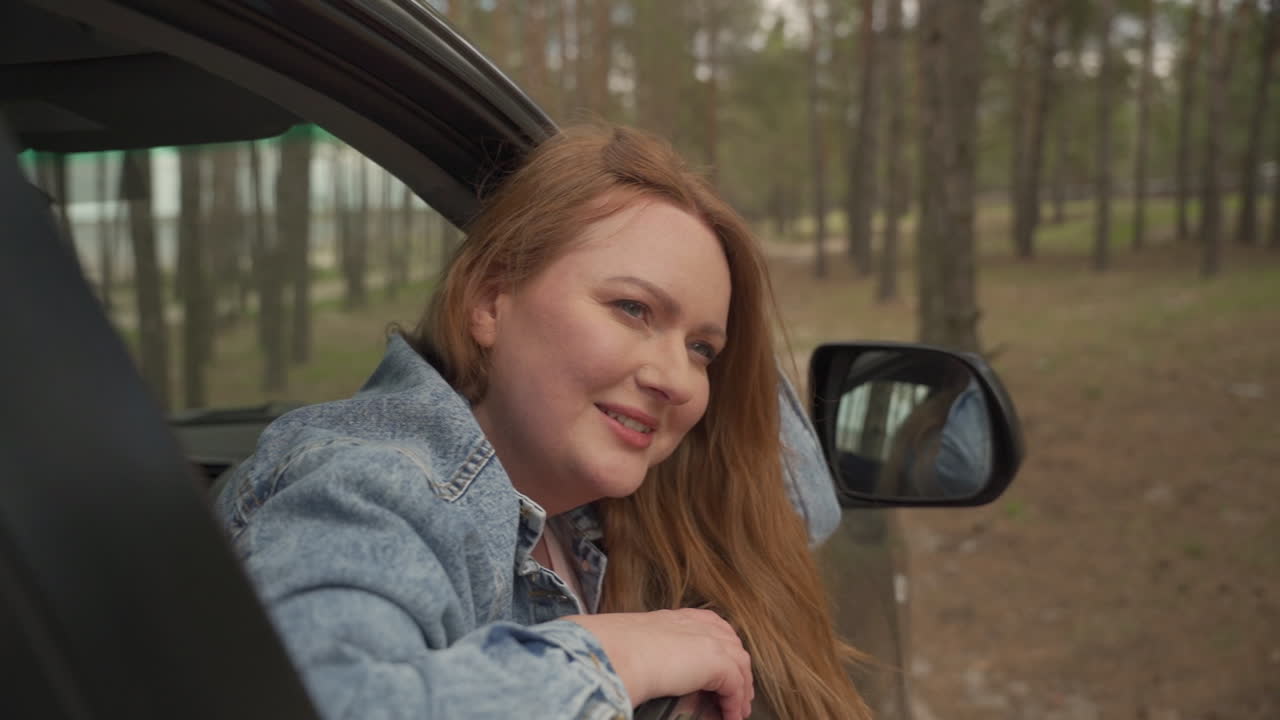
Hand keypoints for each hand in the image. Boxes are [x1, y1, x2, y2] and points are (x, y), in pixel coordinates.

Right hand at [566, 609, 753, 719]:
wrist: (617, 653)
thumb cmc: (616, 648)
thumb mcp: (638, 641)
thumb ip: (652, 649)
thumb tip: (645, 664)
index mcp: (681, 617)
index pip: (714, 626)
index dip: (723, 646)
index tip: (725, 665)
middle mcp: (700, 625)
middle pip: (733, 646)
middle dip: (739, 669)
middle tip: (738, 692)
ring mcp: (711, 642)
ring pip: (740, 666)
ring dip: (742, 690)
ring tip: (738, 711)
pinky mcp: (718, 663)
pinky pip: (736, 687)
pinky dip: (735, 704)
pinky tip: (731, 717)